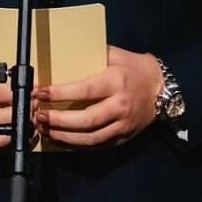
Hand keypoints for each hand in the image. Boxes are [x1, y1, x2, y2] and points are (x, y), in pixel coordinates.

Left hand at [33, 45, 163, 147]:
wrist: (162, 89)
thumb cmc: (135, 69)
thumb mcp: (117, 55)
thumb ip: (92, 56)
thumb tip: (63, 55)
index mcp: (117, 82)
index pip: (85, 90)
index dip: (60, 93)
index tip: (40, 92)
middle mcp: (121, 106)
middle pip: (86, 120)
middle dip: (58, 120)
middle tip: (38, 116)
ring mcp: (123, 124)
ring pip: (90, 138)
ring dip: (64, 136)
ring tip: (44, 129)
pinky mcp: (123, 137)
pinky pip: (97, 146)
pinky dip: (76, 145)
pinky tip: (61, 139)